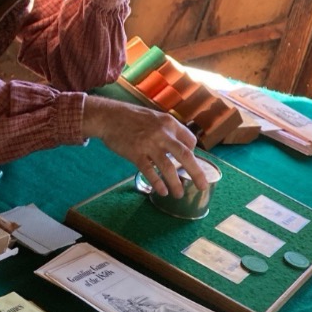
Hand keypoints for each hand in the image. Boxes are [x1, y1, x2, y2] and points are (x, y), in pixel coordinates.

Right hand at [82, 96, 202, 198]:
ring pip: (168, 167)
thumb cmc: (131, 117)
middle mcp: (162, 133)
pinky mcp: (136, 153)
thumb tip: (176, 145)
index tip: (189, 163)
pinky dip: (157, 183)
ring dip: (175, 183)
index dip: (193, 153)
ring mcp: (149, 144)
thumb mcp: (154, 117)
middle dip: (197, 173)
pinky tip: (162, 191)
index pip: (190, 140)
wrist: (109, 116)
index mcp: (169, 122)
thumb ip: (166, 130)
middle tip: (203, 186)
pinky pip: (150, 171)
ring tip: (179, 194)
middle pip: (185, 155)